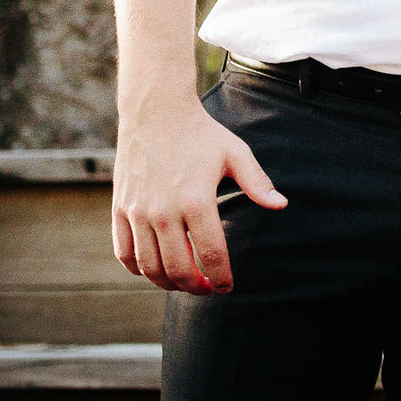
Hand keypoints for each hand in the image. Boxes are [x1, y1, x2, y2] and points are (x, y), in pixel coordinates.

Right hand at [110, 97, 285, 293]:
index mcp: (196, 200)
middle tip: (208, 288)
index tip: (227, 287)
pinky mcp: (120, 209)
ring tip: (185, 281)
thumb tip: (280, 205)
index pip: (212, 255)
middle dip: (197, 287)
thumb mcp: (235, 153)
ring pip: (150, 268)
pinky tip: (156, 269)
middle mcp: (163, 211)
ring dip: (168, 284)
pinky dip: (139, 270)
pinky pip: (124, 254)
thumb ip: (257, 183)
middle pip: (179, 269)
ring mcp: (137, 212)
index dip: (221, 277)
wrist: (154, 112)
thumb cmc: (200, 133)